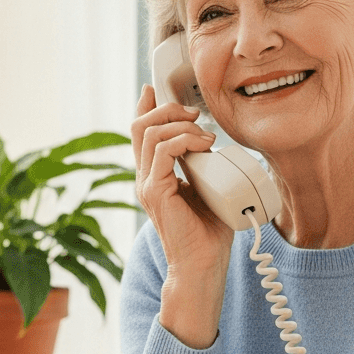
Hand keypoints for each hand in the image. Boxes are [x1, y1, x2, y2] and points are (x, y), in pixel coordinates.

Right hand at [132, 85, 233, 346]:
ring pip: (149, 133)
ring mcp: (147, 184)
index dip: (146, 106)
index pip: (141, 133)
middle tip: (194, 113)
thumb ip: (203, 165)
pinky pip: (163, 151)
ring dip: (180, 124)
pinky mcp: (156, 192)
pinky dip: (184, 141)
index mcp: (155, 175)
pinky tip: (203, 145)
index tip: (154, 89)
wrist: (203, 264)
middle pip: (140, 125)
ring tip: (204, 135)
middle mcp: (146, 177)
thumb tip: (213, 144)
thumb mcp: (208, 187)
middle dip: (166, 108)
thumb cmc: (209, 231)